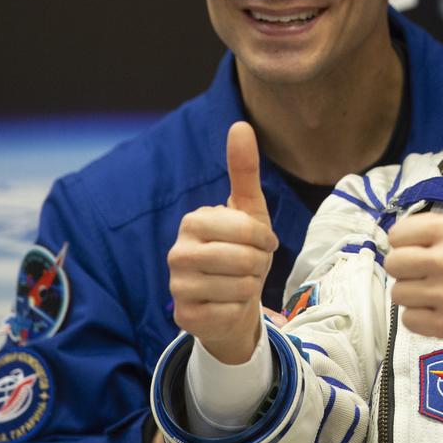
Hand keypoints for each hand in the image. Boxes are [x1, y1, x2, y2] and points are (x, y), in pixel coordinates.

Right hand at [167, 121, 277, 363]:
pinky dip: (240, 309)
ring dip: (251, 287)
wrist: (232, 301)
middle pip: (245, 260)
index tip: (261, 242)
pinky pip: (232, 311)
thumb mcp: (250, 210)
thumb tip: (241, 124)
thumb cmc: (242, 251)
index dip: (265, 239)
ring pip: (241, 287)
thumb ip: (244, 169)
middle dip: (259, 265)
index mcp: (193, 221)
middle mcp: (177, 252)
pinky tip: (228, 304)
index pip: (248, 230)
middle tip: (250, 266)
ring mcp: (177, 286)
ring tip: (240, 283)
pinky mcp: (184, 317)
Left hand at [385, 119, 442, 344]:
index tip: (431, 247)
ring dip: (416, 293)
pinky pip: (409, 320)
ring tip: (441, 289)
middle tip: (436, 270)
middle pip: (394, 264)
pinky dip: (422, 318)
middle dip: (411, 268)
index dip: (410, 242)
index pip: (398, 234)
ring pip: (399, 292)